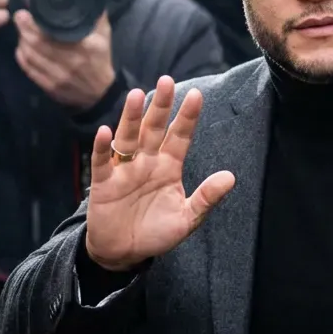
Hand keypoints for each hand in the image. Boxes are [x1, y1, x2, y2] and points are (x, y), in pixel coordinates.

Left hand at [14, 10, 115, 108]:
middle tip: (19, 17)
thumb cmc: (100, 60)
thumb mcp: (104, 37)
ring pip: (31, 56)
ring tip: (21, 31)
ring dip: (22, 41)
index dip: (34, 24)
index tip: (26, 12)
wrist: (101, 93)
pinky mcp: (50, 87)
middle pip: (38, 44)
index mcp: (84, 48)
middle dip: (24, 29)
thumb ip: (95, 16)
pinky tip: (21, 48)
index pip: (52, 34)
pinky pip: (29, 69)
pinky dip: (22, 57)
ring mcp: (58, 76)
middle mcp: (70, 62)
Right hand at [85, 76, 235, 271]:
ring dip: (131, 117)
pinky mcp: (103, 183)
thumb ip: (206, 198)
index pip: (180, 136)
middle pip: (154, 128)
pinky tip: (104, 133)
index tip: (197, 94)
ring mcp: (124, 170)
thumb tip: (231, 177)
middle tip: (167, 80)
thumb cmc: (156, 233)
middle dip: (161, 106)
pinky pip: (101, 162)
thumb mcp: (187, 219)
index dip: (187, 117)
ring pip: (128, 138)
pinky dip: (101, 148)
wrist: (124, 253)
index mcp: (168, 167)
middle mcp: (146, 162)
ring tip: (137, 94)